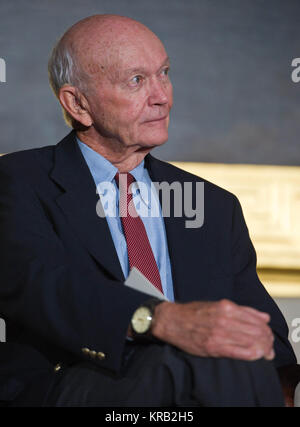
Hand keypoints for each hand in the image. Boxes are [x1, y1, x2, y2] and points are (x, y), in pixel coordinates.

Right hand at [151, 299, 274, 360]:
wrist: (172, 321)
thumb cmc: (194, 313)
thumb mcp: (217, 305)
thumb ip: (242, 311)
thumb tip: (264, 317)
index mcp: (226, 307)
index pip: (256, 318)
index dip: (266, 328)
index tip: (268, 333)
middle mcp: (224, 319)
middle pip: (256, 330)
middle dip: (267, 339)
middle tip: (269, 345)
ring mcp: (219, 333)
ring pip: (251, 341)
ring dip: (262, 347)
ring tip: (266, 351)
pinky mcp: (213, 346)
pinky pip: (239, 352)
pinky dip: (252, 354)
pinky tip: (257, 355)